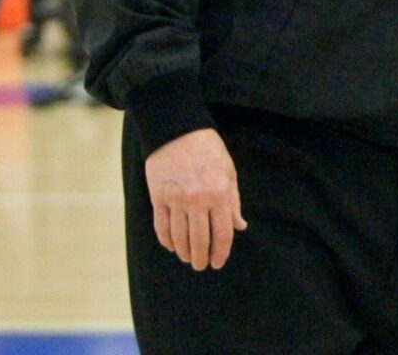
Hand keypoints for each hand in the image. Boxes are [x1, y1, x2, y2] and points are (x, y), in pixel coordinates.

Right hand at [144, 128, 247, 269]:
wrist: (178, 131)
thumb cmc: (209, 150)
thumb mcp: (229, 172)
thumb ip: (233, 202)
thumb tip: (239, 226)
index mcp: (219, 194)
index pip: (222, 233)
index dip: (221, 252)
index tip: (218, 263)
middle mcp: (197, 200)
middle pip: (199, 239)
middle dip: (201, 257)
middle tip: (201, 265)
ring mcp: (176, 200)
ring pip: (179, 236)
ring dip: (184, 252)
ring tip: (188, 258)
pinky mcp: (158, 197)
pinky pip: (161, 226)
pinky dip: (166, 240)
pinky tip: (171, 246)